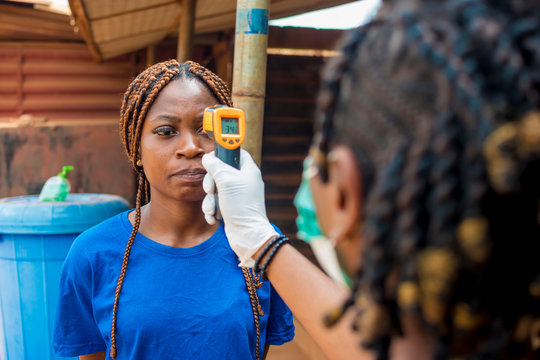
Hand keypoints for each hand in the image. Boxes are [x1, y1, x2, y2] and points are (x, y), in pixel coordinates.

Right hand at [202, 149, 278, 266]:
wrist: (247, 235)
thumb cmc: (241, 205)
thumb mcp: (226, 180)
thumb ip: (215, 166)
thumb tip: (208, 158)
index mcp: (248, 170)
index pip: (237, 153)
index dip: (223, 153)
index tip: (212, 157)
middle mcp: (244, 181)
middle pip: (220, 171)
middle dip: (210, 182)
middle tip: (210, 190)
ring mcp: (237, 195)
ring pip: (215, 189)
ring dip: (209, 200)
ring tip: (212, 209)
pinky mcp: (231, 207)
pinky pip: (216, 203)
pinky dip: (212, 210)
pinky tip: (213, 217)